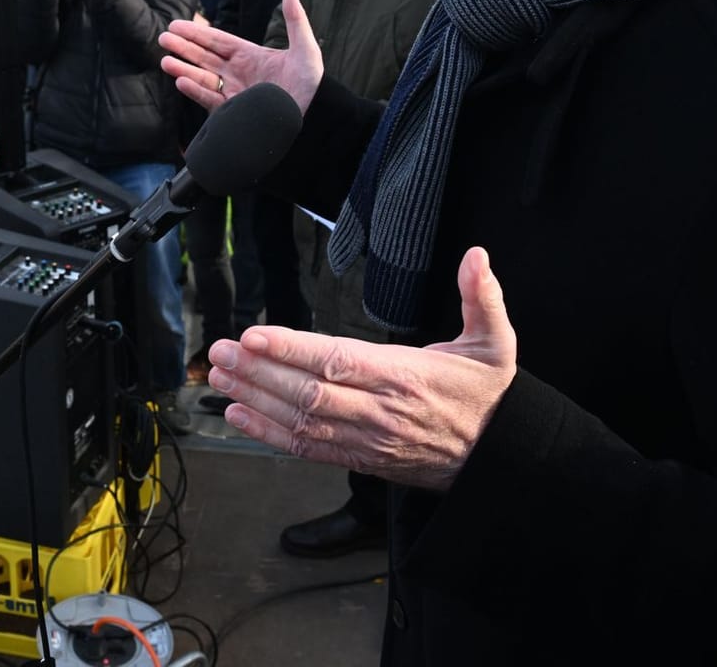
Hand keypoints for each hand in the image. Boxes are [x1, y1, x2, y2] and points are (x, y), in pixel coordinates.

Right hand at [160, 0, 321, 113]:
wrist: (313, 117)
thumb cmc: (311, 83)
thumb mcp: (305, 49)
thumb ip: (295, 21)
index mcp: (249, 55)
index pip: (216, 40)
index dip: (196, 32)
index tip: (175, 25)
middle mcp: (237, 73)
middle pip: (204, 57)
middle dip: (183, 48)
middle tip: (163, 38)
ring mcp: (233, 92)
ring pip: (202, 77)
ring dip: (183, 68)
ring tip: (165, 61)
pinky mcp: (234, 111)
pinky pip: (210, 99)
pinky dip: (195, 91)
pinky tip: (182, 81)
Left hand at [206, 248, 517, 492]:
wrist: (497, 458)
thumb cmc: (487, 397)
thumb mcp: (495, 343)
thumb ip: (482, 298)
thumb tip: (477, 256)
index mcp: (405, 377)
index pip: (338, 361)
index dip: (292, 349)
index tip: (254, 335)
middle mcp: (380, 411)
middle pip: (309, 393)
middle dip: (259, 372)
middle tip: (221, 352)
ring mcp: (367, 439)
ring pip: (301, 422)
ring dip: (255, 400)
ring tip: (220, 378)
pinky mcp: (361, 459)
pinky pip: (308, 449)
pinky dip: (270, 434)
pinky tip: (240, 415)